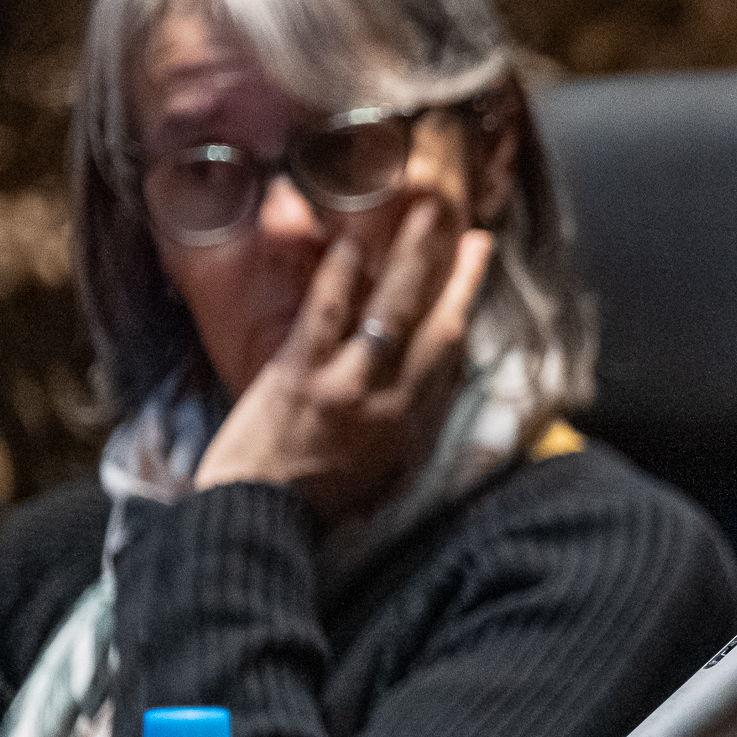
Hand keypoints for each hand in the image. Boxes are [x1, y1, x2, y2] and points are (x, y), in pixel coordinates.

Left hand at [194, 197, 491, 523]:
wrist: (258, 521)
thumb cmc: (316, 505)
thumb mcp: (383, 475)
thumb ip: (408, 429)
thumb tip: (426, 387)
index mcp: (412, 427)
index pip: (449, 359)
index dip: (467, 311)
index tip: (478, 280)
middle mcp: (390, 400)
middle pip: (435, 324)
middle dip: (457, 276)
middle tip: (472, 234)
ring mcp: (346, 382)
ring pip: (391, 309)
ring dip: (410, 258)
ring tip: (421, 216)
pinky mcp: (300, 372)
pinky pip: (327, 313)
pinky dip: (340, 276)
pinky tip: (351, 243)